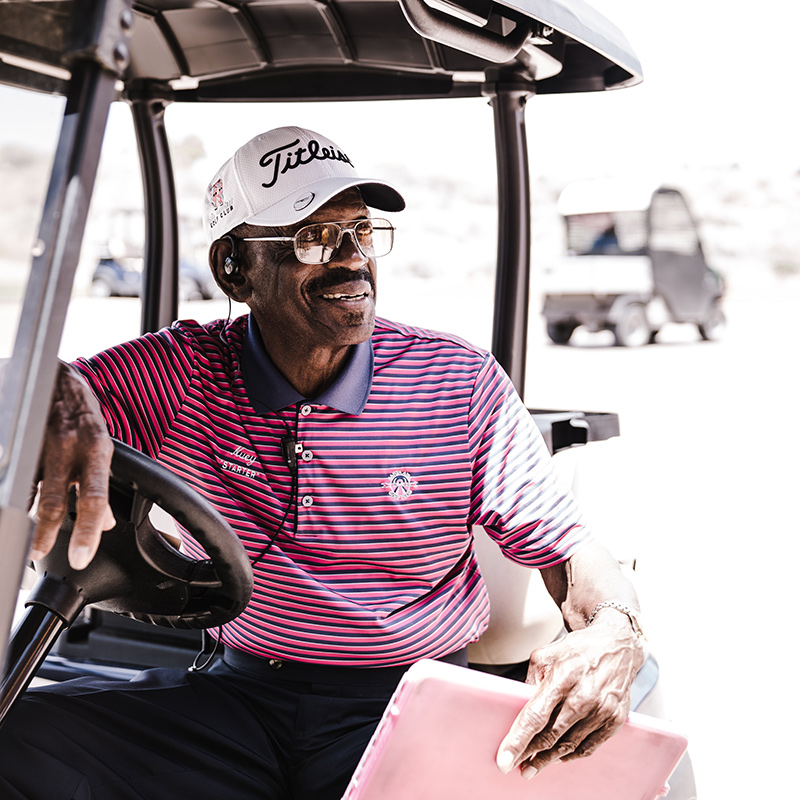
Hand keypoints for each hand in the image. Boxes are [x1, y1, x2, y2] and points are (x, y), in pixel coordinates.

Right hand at [29, 363, 114, 569]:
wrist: (54, 374)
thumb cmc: (81, 413)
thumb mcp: (101, 445)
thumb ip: (99, 483)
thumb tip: (104, 522)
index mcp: (95, 451)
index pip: (95, 498)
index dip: (88, 531)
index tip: (81, 558)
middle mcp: (67, 449)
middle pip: (53, 501)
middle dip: (45, 534)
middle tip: (38, 556)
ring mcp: (39, 445)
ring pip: (28, 492)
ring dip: (24, 518)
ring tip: (20, 537)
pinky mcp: (19, 441)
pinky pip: (12, 475)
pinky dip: (13, 493)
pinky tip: (13, 506)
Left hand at [496, 612, 643, 778]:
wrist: (616, 646)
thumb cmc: (576, 651)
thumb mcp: (545, 656)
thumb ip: (530, 682)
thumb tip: (517, 710)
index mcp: (563, 676)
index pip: (535, 716)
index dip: (518, 740)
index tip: (504, 761)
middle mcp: (584, 695)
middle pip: (551, 735)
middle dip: (530, 755)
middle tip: (516, 766)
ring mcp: (602, 710)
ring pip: (569, 745)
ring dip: (548, 759)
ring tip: (533, 766)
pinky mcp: (615, 720)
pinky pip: (588, 747)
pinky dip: (571, 756)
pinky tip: (558, 757)